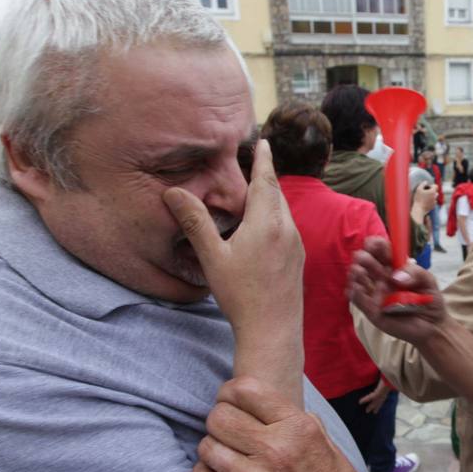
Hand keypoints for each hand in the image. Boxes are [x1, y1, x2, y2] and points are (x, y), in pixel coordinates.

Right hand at [164, 140, 302, 337]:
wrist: (274, 331)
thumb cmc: (241, 295)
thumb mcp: (213, 257)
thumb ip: (195, 222)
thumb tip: (174, 193)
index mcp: (268, 222)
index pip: (266, 180)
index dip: (263, 159)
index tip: (262, 141)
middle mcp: (288, 229)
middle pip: (276, 193)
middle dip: (265, 176)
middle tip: (255, 160)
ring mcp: (297, 244)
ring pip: (284, 210)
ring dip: (270, 197)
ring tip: (255, 191)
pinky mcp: (298, 258)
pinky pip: (287, 226)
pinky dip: (275, 216)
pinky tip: (262, 226)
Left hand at [192, 377, 385, 471]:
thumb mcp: (326, 441)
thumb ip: (295, 419)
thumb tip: (266, 404)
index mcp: (298, 428)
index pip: (245, 390)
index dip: (229, 391)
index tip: (228, 398)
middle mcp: (275, 450)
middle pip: (219, 417)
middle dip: (219, 419)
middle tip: (225, 429)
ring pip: (207, 447)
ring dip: (212, 447)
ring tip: (222, 453)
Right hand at [349, 236, 447, 345]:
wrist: (432, 326)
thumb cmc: (429, 300)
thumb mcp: (429, 281)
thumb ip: (416, 273)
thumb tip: (396, 276)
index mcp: (394, 266)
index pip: (379, 249)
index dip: (374, 244)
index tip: (374, 245)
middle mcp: (381, 277)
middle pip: (363, 260)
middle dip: (364, 258)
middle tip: (372, 264)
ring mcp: (375, 292)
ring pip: (356, 277)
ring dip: (355, 272)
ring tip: (361, 273)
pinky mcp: (371, 310)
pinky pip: (357, 299)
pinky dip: (354, 291)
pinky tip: (358, 288)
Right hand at [411, 182, 436, 216]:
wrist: (419, 209)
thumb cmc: (418, 198)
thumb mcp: (418, 189)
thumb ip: (422, 184)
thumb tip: (426, 182)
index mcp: (432, 191)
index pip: (436, 186)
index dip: (432, 186)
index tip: (427, 188)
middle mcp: (435, 196)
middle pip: (436, 192)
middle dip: (432, 191)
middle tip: (425, 193)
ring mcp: (434, 202)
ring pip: (435, 197)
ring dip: (431, 196)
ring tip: (425, 198)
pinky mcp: (433, 206)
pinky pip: (433, 202)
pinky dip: (430, 201)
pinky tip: (425, 202)